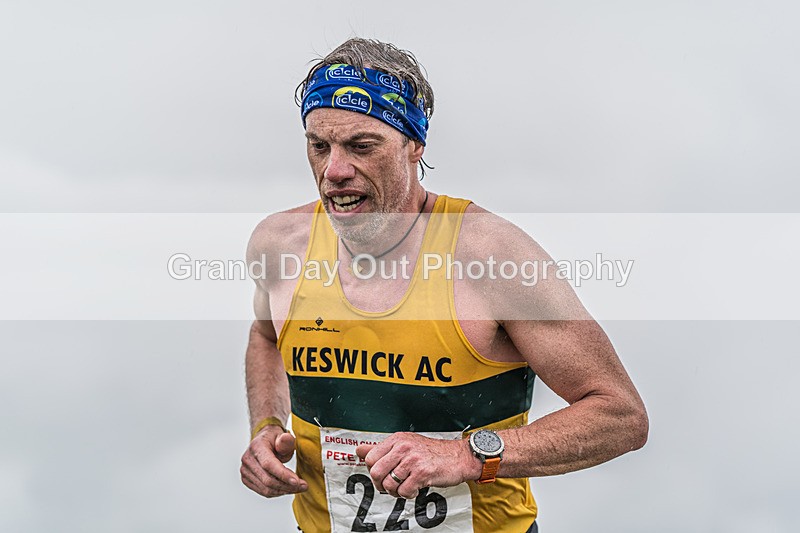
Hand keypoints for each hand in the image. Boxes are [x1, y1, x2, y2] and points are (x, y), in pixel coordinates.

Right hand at [240, 426, 307, 496]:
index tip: (297, 482)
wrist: (264, 441)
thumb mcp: (283, 435)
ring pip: (266, 489)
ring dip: (284, 491)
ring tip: (298, 487)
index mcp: (256, 447)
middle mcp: (248, 459)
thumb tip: (286, 439)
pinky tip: (287, 488)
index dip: (283, 475)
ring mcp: (245, 471)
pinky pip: (263, 491)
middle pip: (268, 480)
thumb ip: (286, 439)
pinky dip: (277, 492)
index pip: (268, 464)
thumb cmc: (275, 439)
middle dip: (287, 485)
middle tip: (303, 486)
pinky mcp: (246, 480)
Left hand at [355, 432, 480, 498]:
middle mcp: (403, 447)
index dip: (373, 471)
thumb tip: (359, 450)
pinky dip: (408, 495)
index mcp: (397, 439)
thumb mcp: (405, 444)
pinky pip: (404, 491)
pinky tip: (416, 488)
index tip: (382, 475)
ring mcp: (413, 459)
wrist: (459, 457)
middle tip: (391, 486)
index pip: (370, 457)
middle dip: (381, 485)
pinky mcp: (423, 473)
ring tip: (405, 487)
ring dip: (396, 492)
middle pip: (376, 472)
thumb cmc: (433, 453)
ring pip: (389, 484)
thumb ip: (381, 448)